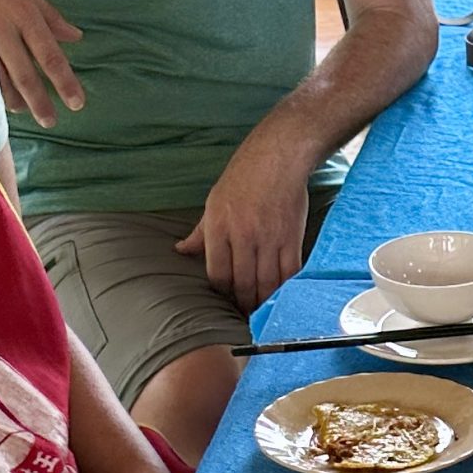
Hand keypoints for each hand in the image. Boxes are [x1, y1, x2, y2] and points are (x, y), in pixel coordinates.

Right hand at [0, 0, 84, 123]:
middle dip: (38, 101)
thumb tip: (75, 38)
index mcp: (26, 17)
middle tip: (50, 121)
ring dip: (12, 98)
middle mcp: (5, 30)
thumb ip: (53, 18)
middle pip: (25, 74)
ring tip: (23, 110)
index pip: (50, 56)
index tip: (76, 103)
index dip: (64, 82)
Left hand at [178, 134, 309, 310]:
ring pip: (266, 283)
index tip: (227, 301)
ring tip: (263, 311)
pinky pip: (289, 273)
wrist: (278, 157)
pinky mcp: (292, 238)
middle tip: (245, 315)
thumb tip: (181, 250)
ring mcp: (269, 239)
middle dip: (243, 305)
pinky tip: (283, 296)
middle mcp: (243, 236)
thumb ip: (200, 232)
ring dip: (264, 302)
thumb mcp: (213, 201)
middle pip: (243, 284)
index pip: (218, 274)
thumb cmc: (243, 177)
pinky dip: (286, 288)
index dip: (222, 293)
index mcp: (219, 228)